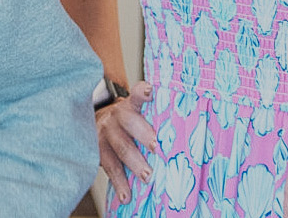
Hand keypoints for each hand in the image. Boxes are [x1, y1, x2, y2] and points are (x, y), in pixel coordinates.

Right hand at [97, 81, 156, 202]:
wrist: (96, 124)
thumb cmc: (128, 122)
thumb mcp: (137, 113)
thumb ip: (155, 117)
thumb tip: (191, 133)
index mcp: (131, 105)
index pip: (137, 94)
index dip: (142, 92)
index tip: (150, 91)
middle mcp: (117, 115)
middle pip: (130, 122)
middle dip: (143, 134)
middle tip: (156, 147)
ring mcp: (106, 132)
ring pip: (120, 147)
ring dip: (134, 163)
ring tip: (147, 176)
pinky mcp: (97, 150)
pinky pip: (109, 167)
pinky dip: (119, 182)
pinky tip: (126, 195)